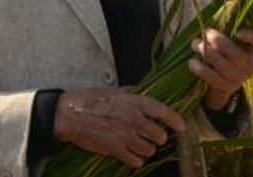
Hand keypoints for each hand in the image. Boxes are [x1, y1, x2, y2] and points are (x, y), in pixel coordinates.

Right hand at [53, 87, 185, 168]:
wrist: (71, 114)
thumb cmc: (91, 100)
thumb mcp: (115, 90)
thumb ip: (133, 94)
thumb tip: (148, 93)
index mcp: (134, 102)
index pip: (163, 112)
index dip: (175, 120)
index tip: (181, 126)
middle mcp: (133, 119)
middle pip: (160, 135)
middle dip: (158, 137)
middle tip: (153, 136)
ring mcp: (124, 136)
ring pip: (149, 150)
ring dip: (147, 149)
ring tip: (140, 144)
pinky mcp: (115, 149)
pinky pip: (136, 161)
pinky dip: (136, 159)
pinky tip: (131, 154)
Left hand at [188, 27, 252, 109]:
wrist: (221, 85)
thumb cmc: (224, 54)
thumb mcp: (231, 43)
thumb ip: (228, 29)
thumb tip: (222, 8)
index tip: (238, 31)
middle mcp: (249, 65)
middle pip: (237, 54)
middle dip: (218, 41)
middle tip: (205, 32)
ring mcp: (238, 78)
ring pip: (223, 65)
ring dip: (206, 52)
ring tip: (194, 44)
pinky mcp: (225, 87)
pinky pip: (212, 77)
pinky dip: (200, 68)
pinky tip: (192, 62)